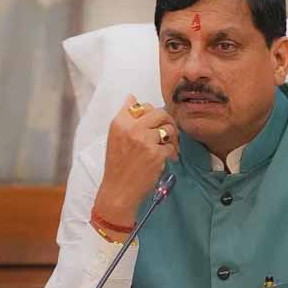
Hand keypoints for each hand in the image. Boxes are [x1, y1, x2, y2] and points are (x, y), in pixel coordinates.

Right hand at [93, 95, 179, 227]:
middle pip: (159, 113)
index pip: (142, 105)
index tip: (153, 123)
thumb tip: (132, 97)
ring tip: (169, 146)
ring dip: (172, 137)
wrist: (119, 190)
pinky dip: (172, 153)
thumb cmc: (118, 165)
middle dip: (167, 121)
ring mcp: (145, 141)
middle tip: (168, 131)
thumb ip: (125, 118)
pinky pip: (171, 147)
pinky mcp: (157, 154)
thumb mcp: (115, 137)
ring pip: (169, 128)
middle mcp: (132, 129)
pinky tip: (168, 159)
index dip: (151, 113)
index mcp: (120, 123)